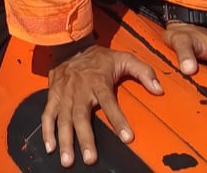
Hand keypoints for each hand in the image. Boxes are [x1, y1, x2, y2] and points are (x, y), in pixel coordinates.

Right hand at [42, 43, 162, 166]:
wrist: (69, 45)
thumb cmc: (98, 57)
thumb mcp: (124, 58)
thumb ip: (143, 72)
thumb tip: (159, 90)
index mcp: (98, 81)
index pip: (109, 102)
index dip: (118, 120)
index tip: (127, 138)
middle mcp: (79, 90)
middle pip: (80, 116)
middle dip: (84, 138)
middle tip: (89, 159)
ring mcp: (64, 94)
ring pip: (63, 119)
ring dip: (64, 140)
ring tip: (68, 160)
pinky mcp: (53, 96)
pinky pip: (48, 115)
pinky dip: (47, 131)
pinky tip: (50, 147)